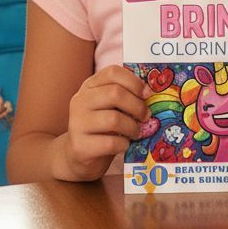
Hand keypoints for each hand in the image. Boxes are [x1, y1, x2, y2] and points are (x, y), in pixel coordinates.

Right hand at [55, 65, 149, 181]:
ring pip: (113, 119)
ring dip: (132, 127)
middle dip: (137, 106)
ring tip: (136, 132)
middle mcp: (80, 101)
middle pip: (115, 93)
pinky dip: (123, 144)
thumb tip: (150, 93)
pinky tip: (124, 145)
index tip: (146, 94)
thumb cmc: (101, 128)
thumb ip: (123, 96)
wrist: (77, 156)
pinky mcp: (80, 146)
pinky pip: (110, 143)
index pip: (112, 72)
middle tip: (146, 116)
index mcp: (89, 86)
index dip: (134, 81)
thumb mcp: (108, 106)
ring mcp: (77, 123)